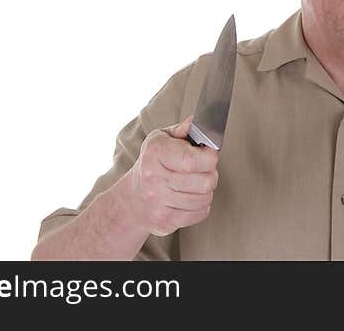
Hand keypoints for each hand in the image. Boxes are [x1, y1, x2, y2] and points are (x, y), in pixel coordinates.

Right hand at [121, 115, 219, 235]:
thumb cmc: (152, 163)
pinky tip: (191, 198)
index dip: (210, 157)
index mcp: (155, 153)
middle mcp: (153, 178)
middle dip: (211, 174)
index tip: (209, 154)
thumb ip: (182, 130)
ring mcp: (157, 203)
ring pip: (205, 198)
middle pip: (204, 182)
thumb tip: (195, 122)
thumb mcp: (161, 139)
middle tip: (204, 170)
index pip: (192, 160)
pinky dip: (201, 206)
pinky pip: (200, 214)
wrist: (131, 199)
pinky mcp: (164, 222)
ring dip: (206, 191)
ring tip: (196, 184)